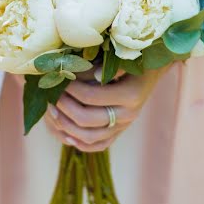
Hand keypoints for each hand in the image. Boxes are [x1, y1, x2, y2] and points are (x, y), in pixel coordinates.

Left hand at [45, 64, 172, 151]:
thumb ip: (108, 66)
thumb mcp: (125, 57)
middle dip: (64, 106)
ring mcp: (124, 127)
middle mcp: (128, 115)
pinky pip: (98, 145)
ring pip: (89, 137)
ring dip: (66, 126)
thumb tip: (90, 74)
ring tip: (52, 111)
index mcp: (130, 95)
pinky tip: (67, 135)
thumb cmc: (135, 59)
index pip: (90, 97)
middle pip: (86, 119)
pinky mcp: (119, 132)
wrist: (152, 71)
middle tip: (51, 94)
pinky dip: (80, 143)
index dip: (70, 89)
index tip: (58, 78)